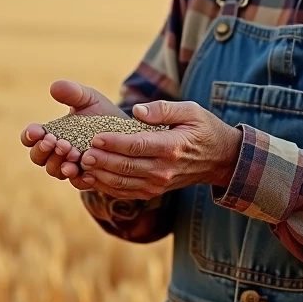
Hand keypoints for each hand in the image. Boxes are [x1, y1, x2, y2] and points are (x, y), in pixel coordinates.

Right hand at [21, 79, 125, 188]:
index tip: (37, 131)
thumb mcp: (89, 99)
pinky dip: (80, 178)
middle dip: (44, 150)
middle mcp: (56, 152)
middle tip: (59, 142)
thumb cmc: (102, 114)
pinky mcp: (86, 177)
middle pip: (38, 157)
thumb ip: (73, 93)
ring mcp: (70, 166)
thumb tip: (54, 87)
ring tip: (73, 153)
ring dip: (60, 163)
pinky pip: (78, 183)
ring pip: (55, 171)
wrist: (128, 132)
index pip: (31, 137)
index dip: (30, 136)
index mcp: (51, 133)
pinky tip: (87, 173)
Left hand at [76, 99, 242, 199]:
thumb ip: (164, 109)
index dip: (115, 142)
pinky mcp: (153, 191)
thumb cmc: (204, 130)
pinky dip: (107, 187)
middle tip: (82, 153)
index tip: (96, 136)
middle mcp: (164, 169)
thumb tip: (137, 110)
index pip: (138, 145)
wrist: (220, 160)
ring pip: (123, 182)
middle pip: (127, 167)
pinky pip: (126, 192)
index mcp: (172, 147)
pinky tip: (91, 178)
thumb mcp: (191, 111)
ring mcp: (159, 184)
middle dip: (102, 160)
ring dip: (100, 175)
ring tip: (82, 164)